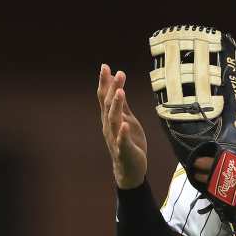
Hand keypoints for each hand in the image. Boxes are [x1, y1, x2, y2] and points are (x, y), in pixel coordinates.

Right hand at [97, 64, 147, 188]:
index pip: (105, 97)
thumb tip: (118, 85)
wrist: (130, 169)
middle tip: (117, 73)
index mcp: (110, 118)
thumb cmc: (128, 142)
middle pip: (109, 105)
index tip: (105, 66)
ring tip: (121, 92)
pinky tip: (125, 125)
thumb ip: (122, 104)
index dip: (105, 82)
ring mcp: (115, 138)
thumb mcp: (127, 119)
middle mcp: (109, 126)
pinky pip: (122, 141)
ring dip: (116, 106)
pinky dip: (123, 133)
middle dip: (112, 89)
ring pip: (114, 120)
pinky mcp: (124, 150)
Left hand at [192, 156, 235, 221]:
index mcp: (233, 166)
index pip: (208, 162)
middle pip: (204, 177)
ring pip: (209, 191)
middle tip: (196, 171)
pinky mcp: (233, 208)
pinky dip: (219, 197)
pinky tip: (219, 194)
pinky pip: (221, 202)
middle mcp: (227, 181)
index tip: (197, 160)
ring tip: (204, 182)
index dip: (200, 161)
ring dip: (205, 186)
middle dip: (198, 173)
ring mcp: (228, 196)